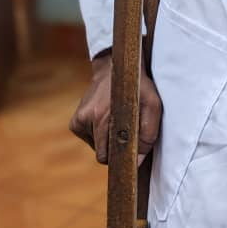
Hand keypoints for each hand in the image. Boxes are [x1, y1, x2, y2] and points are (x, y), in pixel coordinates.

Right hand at [69, 52, 161, 166]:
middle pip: (100, 153)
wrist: (115, 66)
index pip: (105, 157)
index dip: (118, 158)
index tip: (127, 153)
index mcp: (102, 117)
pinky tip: (106, 119)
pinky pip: (88, 139)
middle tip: (125, 133)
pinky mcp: (75, 121)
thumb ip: (147, 134)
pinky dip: (97, 135)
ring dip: (106, 139)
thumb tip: (137, 161)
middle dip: (113, 149)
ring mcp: (79, 119)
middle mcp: (87, 118)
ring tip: (116, 121)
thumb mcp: (152, 105)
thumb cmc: (137, 86)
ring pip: (95, 146)